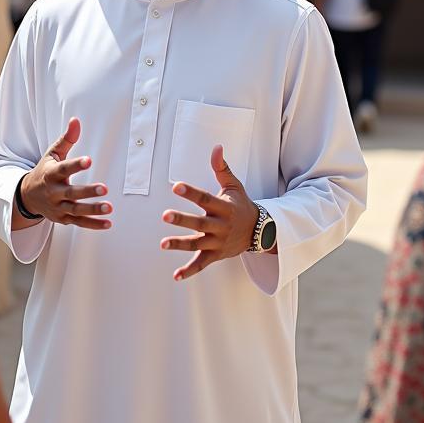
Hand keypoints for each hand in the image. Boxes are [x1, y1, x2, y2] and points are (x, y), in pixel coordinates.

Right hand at [18, 118, 111, 229]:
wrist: (27, 196)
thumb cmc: (44, 171)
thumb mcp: (52, 154)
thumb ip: (66, 139)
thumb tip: (76, 120)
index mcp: (51, 174)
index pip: (64, 169)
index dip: (76, 165)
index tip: (89, 160)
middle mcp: (54, 192)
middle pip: (71, 193)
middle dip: (87, 192)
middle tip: (104, 188)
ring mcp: (58, 207)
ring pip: (76, 210)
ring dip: (93, 210)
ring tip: (109, 207)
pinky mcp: (63, 218)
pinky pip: (79, 223)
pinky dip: (93, 224)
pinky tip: (108, 223)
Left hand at [160, 145, 258, 280]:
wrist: (260, 231)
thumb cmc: (241, 204)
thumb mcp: (233, 185)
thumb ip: (221, 167)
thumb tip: (216, 147)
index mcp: (224, 207)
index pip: (205, 199)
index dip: (191, 193)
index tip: (176, 187)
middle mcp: (220, 226)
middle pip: (200, 223)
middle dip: (183, 220)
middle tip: (165, 215)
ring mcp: (218, 242)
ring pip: (198, 244)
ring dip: (180, 244)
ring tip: (163, 244)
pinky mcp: (216, 255)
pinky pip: (202, 264)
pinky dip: (190, 270)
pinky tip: (176, 275)